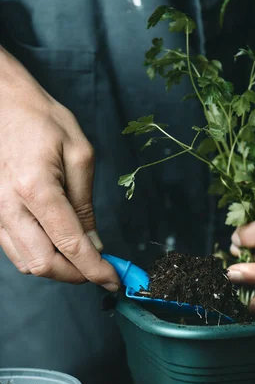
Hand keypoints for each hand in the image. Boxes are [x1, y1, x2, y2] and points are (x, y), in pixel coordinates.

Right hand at [0, 47, 119, 289]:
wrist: (2, 104)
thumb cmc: (42, 120)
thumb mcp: (79, 155)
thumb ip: (85, 205)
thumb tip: (94, 245)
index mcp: (35, 187)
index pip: (69, 244)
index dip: (95, 269)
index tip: (114, 279)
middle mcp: (8, 206)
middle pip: (44, 264)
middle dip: (77, 275)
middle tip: (100, 269)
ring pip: (28, 263)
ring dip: (59, 269)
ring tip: (81, 257)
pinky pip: (16, 251)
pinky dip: (41, 257)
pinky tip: (58, 245)